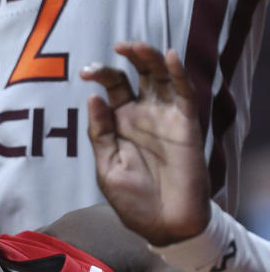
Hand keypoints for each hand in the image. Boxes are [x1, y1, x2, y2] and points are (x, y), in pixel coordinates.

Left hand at [81, 41, 209, 245]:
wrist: (164, 225)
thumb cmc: (133, 199)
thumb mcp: (107, 166)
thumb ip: (101, 133)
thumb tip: (93, 97)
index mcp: (121, 120)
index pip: (112, 86)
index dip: (100, 73)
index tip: (85, 72)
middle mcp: (143, 113)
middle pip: (137, 74)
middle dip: (127, 57)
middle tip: (117, 47)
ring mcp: (166, 117)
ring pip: (161, 77)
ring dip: (150, 58)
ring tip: (136, 46)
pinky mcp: (187, 125)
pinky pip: (184, 94)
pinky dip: (178, 74)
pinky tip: (169, 57)